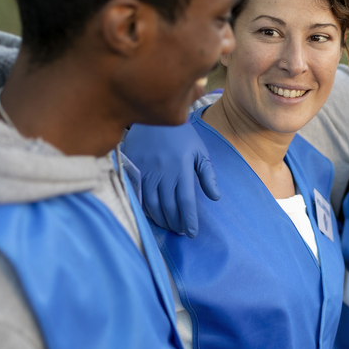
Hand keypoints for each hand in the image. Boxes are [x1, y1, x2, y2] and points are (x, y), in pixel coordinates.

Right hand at [122, 122, 218, 237]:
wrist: (154, 116)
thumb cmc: (181, 135)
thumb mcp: (200, 152)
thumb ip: (207, 175)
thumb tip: (215, 197)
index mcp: (181, 169)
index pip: (186, 202)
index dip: (189, 220)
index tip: (192, 233)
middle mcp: (163, 173)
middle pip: (169, 207)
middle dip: (176, 223)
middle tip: (181, 231)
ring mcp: (145, 172)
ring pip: (152, 205)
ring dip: (162, 220)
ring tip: (170, 226)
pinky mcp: (133, 170)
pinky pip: (138, 196)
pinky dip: (145, 210)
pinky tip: (153, 215)